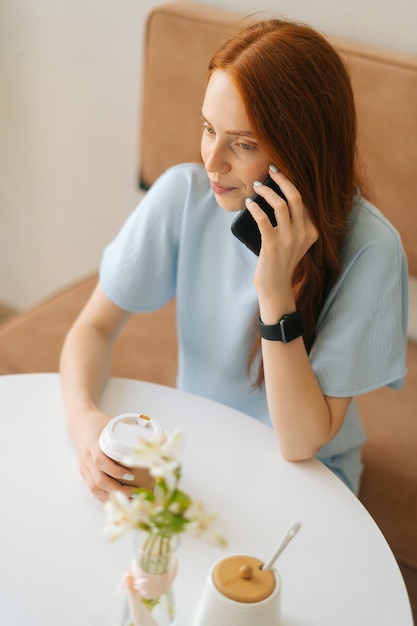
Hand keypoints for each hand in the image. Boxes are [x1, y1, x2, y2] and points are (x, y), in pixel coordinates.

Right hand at [70, 408, 134, 501]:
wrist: (80, 423)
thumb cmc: (99, 423)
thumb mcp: (112, 424)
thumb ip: (128, 431)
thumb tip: (158, 436)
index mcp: (93, 444)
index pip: (100, 461)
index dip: (115, 471)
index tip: (130, 475)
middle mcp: (87, 458)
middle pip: (98, 480)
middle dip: (117, 489)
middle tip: (134, 491)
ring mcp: (84, 467)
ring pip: (94, 488)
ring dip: (111, 496)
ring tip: (128, 498)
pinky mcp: (84, 472)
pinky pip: (91, 489)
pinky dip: (103, 496)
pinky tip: (115, 500)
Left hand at [246, 167, 318, 320]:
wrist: (275, 288)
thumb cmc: (280, 263)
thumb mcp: (294, 243)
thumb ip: (292, 225)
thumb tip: (274, 198)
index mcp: (312, 232)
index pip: (305, 201)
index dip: (292, 184)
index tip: (280, 174)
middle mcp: (304, 233)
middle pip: (296, 197)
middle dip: (282, 179)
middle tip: (271, 170)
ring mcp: (289, 239)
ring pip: (280, 204)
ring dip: (266, 191)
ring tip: (255, 186)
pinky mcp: (273, 244)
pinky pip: (263, 218)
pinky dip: (254, 207)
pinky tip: (248, 203)